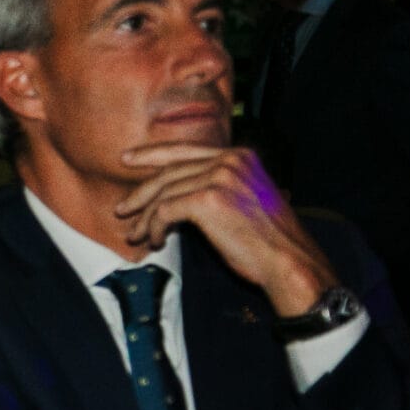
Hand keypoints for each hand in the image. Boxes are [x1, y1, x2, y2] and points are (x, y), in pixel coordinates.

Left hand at [113, 144, 337, 316]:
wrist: (287, 260)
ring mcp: (219, 177)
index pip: (185, 149)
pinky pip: (165, 211)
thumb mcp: (245, 200)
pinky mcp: (208, 199)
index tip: (127, 159)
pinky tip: (156, 241)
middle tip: (121, 209)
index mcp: (240, 156)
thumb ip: (216, 187)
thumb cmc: (267, 240)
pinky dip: (154, 228)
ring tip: (133, 235)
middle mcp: (230, 160)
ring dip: (145, 218)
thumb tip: (173, 196)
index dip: (152, 153)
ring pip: (164, 193)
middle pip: (169, 171)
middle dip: (141, 192)